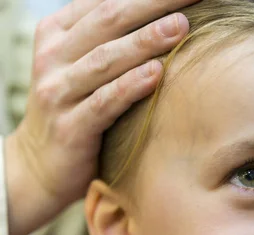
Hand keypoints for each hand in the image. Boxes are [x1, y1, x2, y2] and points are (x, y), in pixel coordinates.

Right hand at [6, 0, 204, 234]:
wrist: (38, 166)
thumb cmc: (75, 110)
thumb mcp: (82, 67)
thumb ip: (109, 40)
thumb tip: (158, 16)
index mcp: (58, 34)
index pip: (106, 2)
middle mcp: (54, 56)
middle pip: (108, 20)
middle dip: (152, 4)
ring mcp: (59, 91)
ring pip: (106, 58)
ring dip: (145, 40)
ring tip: (180, 27)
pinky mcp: (70, 127)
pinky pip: (104, 102)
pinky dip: (131, 86)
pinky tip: (157, 74)